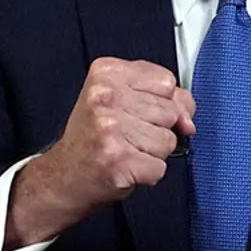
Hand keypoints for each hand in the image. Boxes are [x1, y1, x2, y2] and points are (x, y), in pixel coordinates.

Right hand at [5, 57, 195, 247]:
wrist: (62, 177)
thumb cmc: (93, 138)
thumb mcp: (121, 101)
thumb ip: (163, 98)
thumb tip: (188, 121)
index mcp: (106, 73)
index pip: (166, 80)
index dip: (161, 101)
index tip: (136, 112)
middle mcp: (105, 97)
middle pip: (170, 111)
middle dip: (157, 129)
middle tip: (126, 136)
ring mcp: (110, 129)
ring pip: (168, 140)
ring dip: (152, 153)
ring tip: (125, 151)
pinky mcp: (117, 160)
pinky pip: (160, 167)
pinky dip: (148, 174)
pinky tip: (125, 168)